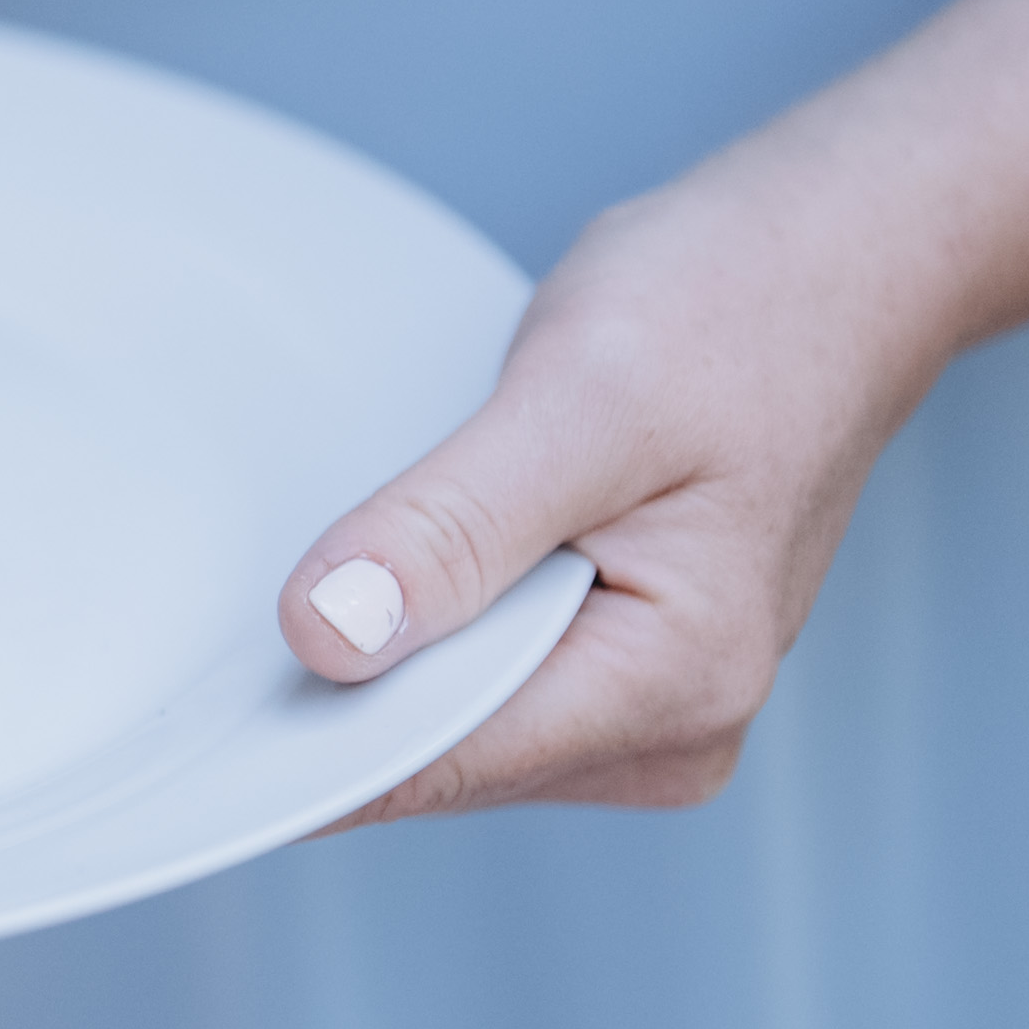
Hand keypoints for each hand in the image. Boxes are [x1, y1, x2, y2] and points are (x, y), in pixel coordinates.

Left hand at [278, 162, 959, 823]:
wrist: (837, 266)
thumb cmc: (735, 307)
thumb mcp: (583, 398)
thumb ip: (453, 527)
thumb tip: (325, 641)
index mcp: (674, 685)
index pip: (431, 762)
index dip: (302, 736)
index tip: (190, 708)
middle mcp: (672, 733)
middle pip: (433, 756)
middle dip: (344, 688)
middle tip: (258, 583)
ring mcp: (652, 715)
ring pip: (449, 727)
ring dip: (388, 654)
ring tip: (375, 542)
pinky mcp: (626, 677)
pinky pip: (481, 687)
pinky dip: (428, 635)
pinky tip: (418, 560)